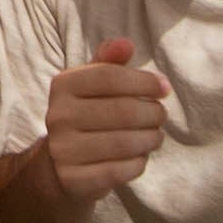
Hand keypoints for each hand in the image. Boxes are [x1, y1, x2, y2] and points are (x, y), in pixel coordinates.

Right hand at [40, 40, 168, 207]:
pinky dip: (138, 162)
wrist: (60, 166)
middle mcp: (58, 116)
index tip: (164, 89)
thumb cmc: (87, 114)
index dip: (144, 81)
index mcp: (63, 85)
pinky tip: (140, 156)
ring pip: (125, 142)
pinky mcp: (74, 178)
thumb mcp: (92, 84)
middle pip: (123, 111)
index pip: (110, 76)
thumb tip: (126, 44)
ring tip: (155, 136)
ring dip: (151, 139)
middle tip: (161, 116)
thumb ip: (109, 62)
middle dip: (153, 113)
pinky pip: (120, 170)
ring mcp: (64, 149)